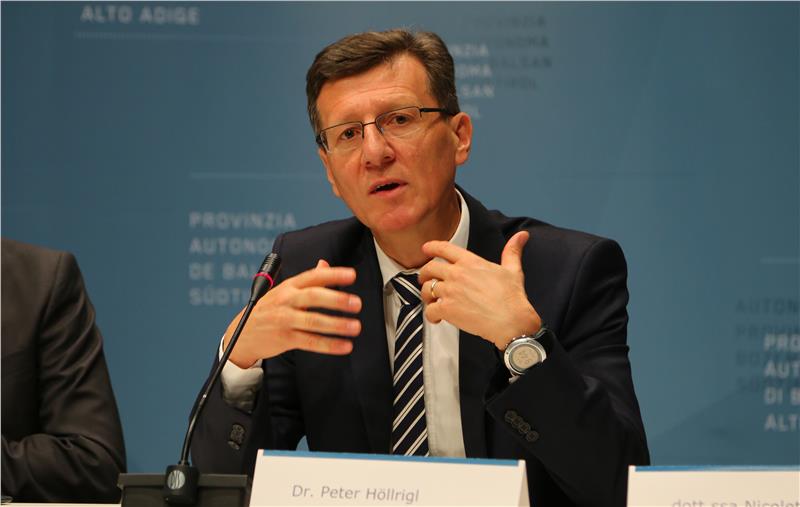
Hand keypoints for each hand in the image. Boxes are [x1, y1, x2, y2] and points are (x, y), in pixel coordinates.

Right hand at [223, 259, 361, 367]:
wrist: (241, 334)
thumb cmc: (268, 310)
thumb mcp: (284, 290)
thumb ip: (307, 280)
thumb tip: (324, 264)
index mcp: (288, 285)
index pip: (313, 277)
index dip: (333, 275)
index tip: (352, 275)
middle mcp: (286, 300)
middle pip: (313, 297)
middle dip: (337, 299)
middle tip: (357, 304)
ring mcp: (284, 320)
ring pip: (313, 321)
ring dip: (337, 325)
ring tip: (355, 327)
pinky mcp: (284, 339)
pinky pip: (310, 342)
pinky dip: (329, 345)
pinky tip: (344, 346)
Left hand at [418, 231, 540, 349]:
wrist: (511, 321)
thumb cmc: (512, 298)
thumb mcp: (513, 270)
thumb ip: (512, 251)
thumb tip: (522, 236)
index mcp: (470, 262)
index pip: (444, 248)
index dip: (431, 247)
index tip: (426, 248)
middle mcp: (457, 274)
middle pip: (429, 268)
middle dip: (424, 274)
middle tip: (424, 279)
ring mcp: (450, 292)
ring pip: (426, 289)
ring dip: (427, 296)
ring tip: (432, 301)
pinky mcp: (447, 310)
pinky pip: (429, 310)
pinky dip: (430, 315)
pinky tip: (436, 318)